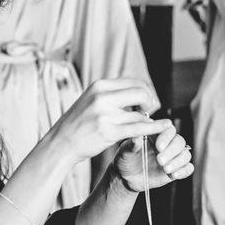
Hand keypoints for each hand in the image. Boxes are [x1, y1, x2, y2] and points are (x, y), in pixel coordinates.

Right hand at [46, 78, 161, 160]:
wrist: (60, 143)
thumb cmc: (78, 123)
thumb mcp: (91, 100)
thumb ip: (110, 94)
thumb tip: (135, 90)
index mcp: (99, 86)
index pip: (133, 82)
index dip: (144, 91)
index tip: (146, 100)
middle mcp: (102, 97)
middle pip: (140, 93)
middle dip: (150, 102)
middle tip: (149, 110)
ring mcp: (105, 115)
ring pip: (140, 114)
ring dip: (148, 119)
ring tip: (149, 124)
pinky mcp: (109, 132)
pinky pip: (139, 128)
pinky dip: (154, 128)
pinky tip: (164, 127)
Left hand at [111, 120, 194, 191]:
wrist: (126, 177)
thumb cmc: (125, 160)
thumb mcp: (125, 151)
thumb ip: (131, 144)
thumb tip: (136, 136)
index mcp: (156, 134)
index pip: (168, 130)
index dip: (166, 137)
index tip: (158, 146)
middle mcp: (167, 144)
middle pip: (179, 142)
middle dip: (171, 151)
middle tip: (160, 160)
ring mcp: (173, 157)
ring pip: (186, 154)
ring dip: (178, 162)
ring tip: (165, 169)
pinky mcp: (176, 169)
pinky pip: (188, 168)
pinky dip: (183, 171)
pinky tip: (173, 175)